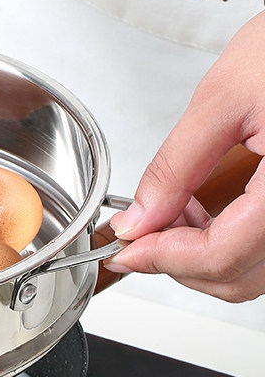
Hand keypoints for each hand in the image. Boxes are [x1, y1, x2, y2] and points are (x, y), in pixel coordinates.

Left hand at [105, 10, 264, 302]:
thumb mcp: (223, 98)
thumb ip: (173, 169)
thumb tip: (138, 222)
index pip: (220, 255)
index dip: (162, 259)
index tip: (125, 248)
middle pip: (237, 278)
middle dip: (178, 261)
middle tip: (142, 230)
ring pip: (252, 272)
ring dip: (201, 256)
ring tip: (172, 212)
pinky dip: (228, 244)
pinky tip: (203, 213)